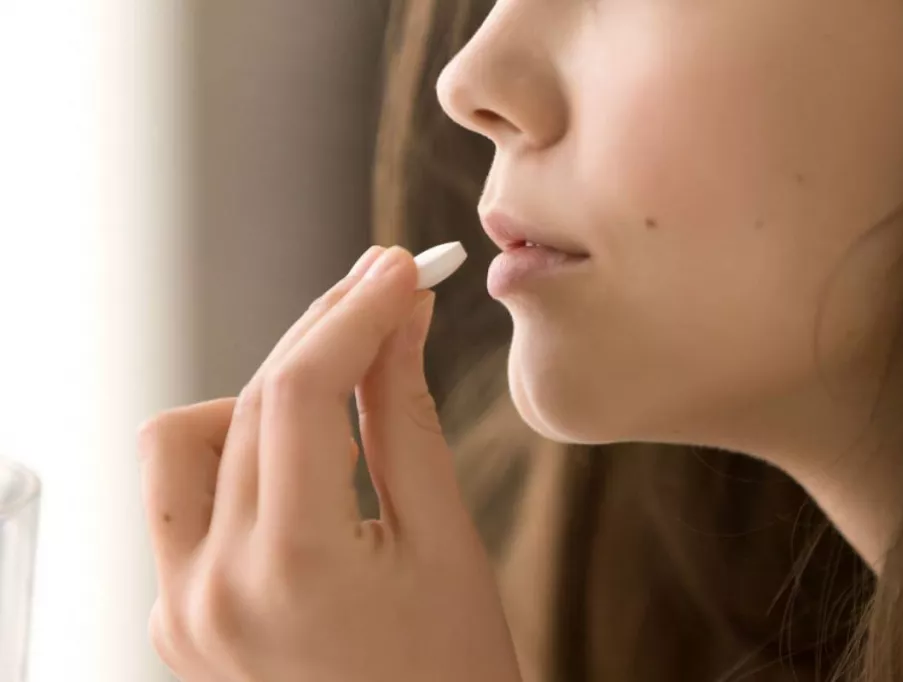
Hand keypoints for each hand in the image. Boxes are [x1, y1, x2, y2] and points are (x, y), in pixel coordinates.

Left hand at [138, 246, 521, 681]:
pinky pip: (185, 505)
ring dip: (256, 400)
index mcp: (292, 570)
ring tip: (336, 407)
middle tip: (385, 297)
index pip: (299, 392)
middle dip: (321, 337)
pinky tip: (304, 471)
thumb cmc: (453, 676)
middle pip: (248, 403)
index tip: (395, 272)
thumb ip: (406, 417)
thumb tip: (398, 319)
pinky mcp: (178, 620)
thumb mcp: (446, 541)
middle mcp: (210, 589)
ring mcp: (182, 609)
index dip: (352, 314)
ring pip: (186, 442)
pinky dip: (239, 463)